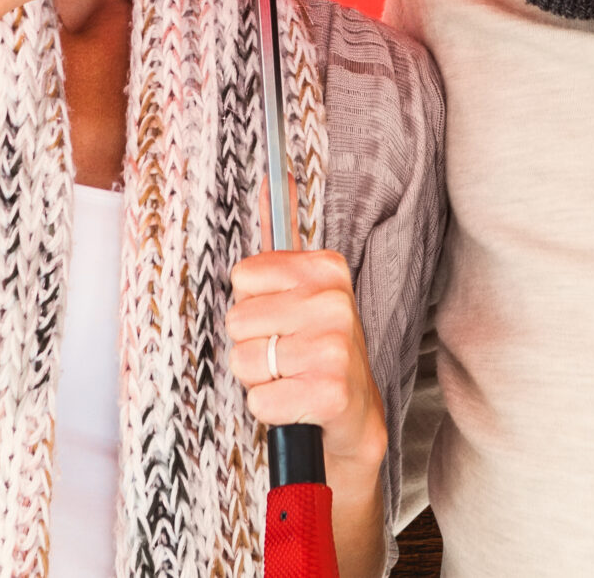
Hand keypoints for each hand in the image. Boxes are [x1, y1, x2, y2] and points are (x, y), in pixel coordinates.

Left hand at [226, 249, 385, 480]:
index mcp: (326, 269)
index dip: (254, 306)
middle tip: (288, 356)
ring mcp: (334, 348)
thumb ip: (282, 233)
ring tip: (292, 378)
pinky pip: (259, 400)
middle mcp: (334, 302)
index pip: (242, 277)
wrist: (356, 415)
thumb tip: (274, 178)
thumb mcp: (303, 288)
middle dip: (254, 345)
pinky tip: (297, 403)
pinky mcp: (330, 392)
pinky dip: (270, 409)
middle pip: (237, 320)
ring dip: (261, 379)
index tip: (284, 319)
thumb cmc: (319, 351)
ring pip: (244, 361)